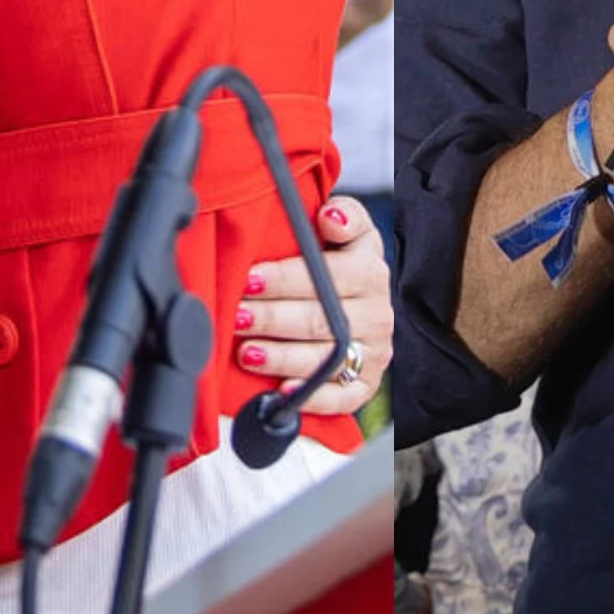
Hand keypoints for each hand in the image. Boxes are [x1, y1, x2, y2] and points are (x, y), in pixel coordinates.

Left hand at [238, 195, 392, 414]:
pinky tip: (282, 391)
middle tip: (237, 316)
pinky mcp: (365, 384)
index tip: (250, 278)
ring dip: (280, 357)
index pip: (327, 276)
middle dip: (272, 318)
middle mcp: (376, 314)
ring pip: (323, 358)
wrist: (367, 307)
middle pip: (319, 319)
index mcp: (370, 273)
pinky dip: (310, 397)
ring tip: (246, 352)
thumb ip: (345, 216)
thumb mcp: (353, 232)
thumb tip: (330, 216)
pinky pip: (340, 397)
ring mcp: (373, 352)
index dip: (286, 278)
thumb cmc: (346, 266)